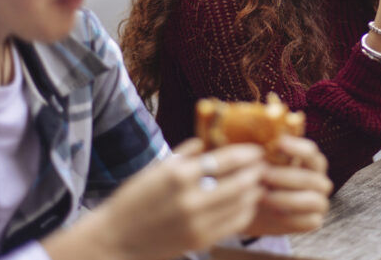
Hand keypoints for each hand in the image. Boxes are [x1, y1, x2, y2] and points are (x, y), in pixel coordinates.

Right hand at [43, 139, 265, 259]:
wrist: (116, 238)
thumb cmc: (133, 199)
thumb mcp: (156, 169)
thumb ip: (185, 154)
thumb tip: (208, 140)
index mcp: (179, 175)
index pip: (226, 160)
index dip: (247, 153)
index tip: (257, 149)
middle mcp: (191, 199)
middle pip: (240, 182)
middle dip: (257, 171)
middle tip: (264, 165)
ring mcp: (197, 223)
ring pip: (242, 204)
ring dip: (255, 191)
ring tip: (258, 182)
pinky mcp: (201, 241)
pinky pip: (235, 224)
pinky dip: (246, 211)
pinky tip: (247, 203)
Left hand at [244, 136, 332, 235]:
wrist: (248, 209)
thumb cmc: (253, 179)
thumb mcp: (252, 162)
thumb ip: (257, 149)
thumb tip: (249, 130)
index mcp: (308, 162)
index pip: (311, 153)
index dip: (297, 148)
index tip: (278, 143)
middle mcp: (318, 181)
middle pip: (312, 178)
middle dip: (286, 177)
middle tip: (263, 175)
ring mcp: (318, 202)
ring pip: (313, 200)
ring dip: (287, 198)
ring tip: (263, 196)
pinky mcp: (313, 221)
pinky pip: (310, 221)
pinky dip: (292, 218)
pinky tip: (273, 212)